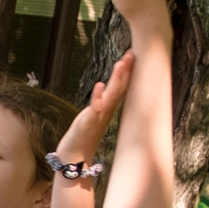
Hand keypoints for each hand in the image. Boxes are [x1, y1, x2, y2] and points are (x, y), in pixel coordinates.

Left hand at [58, 50, 133, 170]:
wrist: (75, 154)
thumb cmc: (85, 133)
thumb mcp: (97, 113)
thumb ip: (103, 100)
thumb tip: (106, 86)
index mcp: (109, 106)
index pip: (121, 85)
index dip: (127, 71)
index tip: (133, 54)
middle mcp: (107, 109)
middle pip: (119, 87)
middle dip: (125, 70)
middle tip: (132, 53)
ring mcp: (99, 116)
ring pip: (110, 95)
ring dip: (116, 80)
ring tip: (120, 64)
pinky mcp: (88, 122)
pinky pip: (95, 108)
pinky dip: (98, 97)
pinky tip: (99, 85)